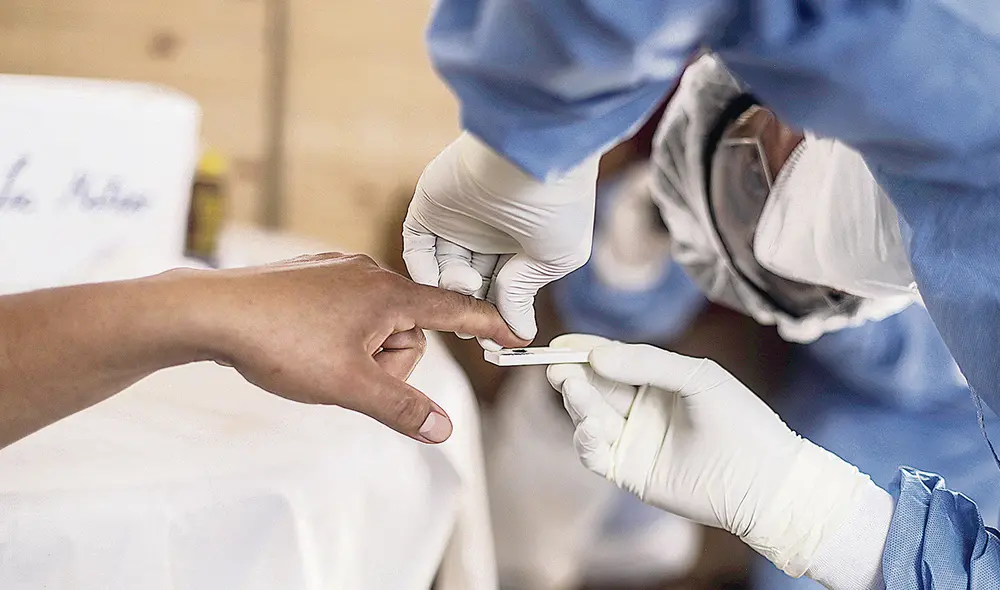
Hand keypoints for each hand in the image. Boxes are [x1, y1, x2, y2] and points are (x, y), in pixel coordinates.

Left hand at [173, 253, 526, 442]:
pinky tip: (306, 344)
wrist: (211, 312)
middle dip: (388, 362)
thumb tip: (444, 429)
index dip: (488, 326)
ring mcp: (338, 270)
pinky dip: (340, 336)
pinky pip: (348, 311)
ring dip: (361, 352)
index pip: (454, 309)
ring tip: (319, 361)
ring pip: (376, 323)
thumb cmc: (280, 343)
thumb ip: (401, 407)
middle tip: (347, 376)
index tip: (515, 336)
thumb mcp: (348, 385)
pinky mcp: (313, 275)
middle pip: (409, 330)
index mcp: (388, 294)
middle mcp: (369, 273)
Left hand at [403, 132, 598, 345]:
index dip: (496, 314)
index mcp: (521, 240)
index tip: (495, 343)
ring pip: (443, 271)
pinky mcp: (429, 207)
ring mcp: (456, 219)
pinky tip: (441, 282)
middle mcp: (488, 231)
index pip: (502, 287)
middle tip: (473, 332)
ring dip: (451, 289)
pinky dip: (425, 271)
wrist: (529, 156)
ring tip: (468, 287)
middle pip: (470, 284)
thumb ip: (524, 293)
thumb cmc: (556, 204)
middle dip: (470, 308)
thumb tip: (518, 332)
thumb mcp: (552, 257)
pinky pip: (418, 249)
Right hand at [546, 334, 877, 577]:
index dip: (584, 351)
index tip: (560, 344)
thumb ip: (648, 362)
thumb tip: (596, 355)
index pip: (611, 360)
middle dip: (573, 375)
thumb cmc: (740, 420)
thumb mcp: (696, 377)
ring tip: (573, 388)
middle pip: (594, 387)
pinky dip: (586, 441)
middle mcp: (640, 409)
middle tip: (556, 366)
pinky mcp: (630, 473)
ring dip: (578, 403)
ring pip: (591, 418)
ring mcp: (633, 441)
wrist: (765, 480)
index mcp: (656, 381)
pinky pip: (597, 455)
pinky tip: (589, 428)